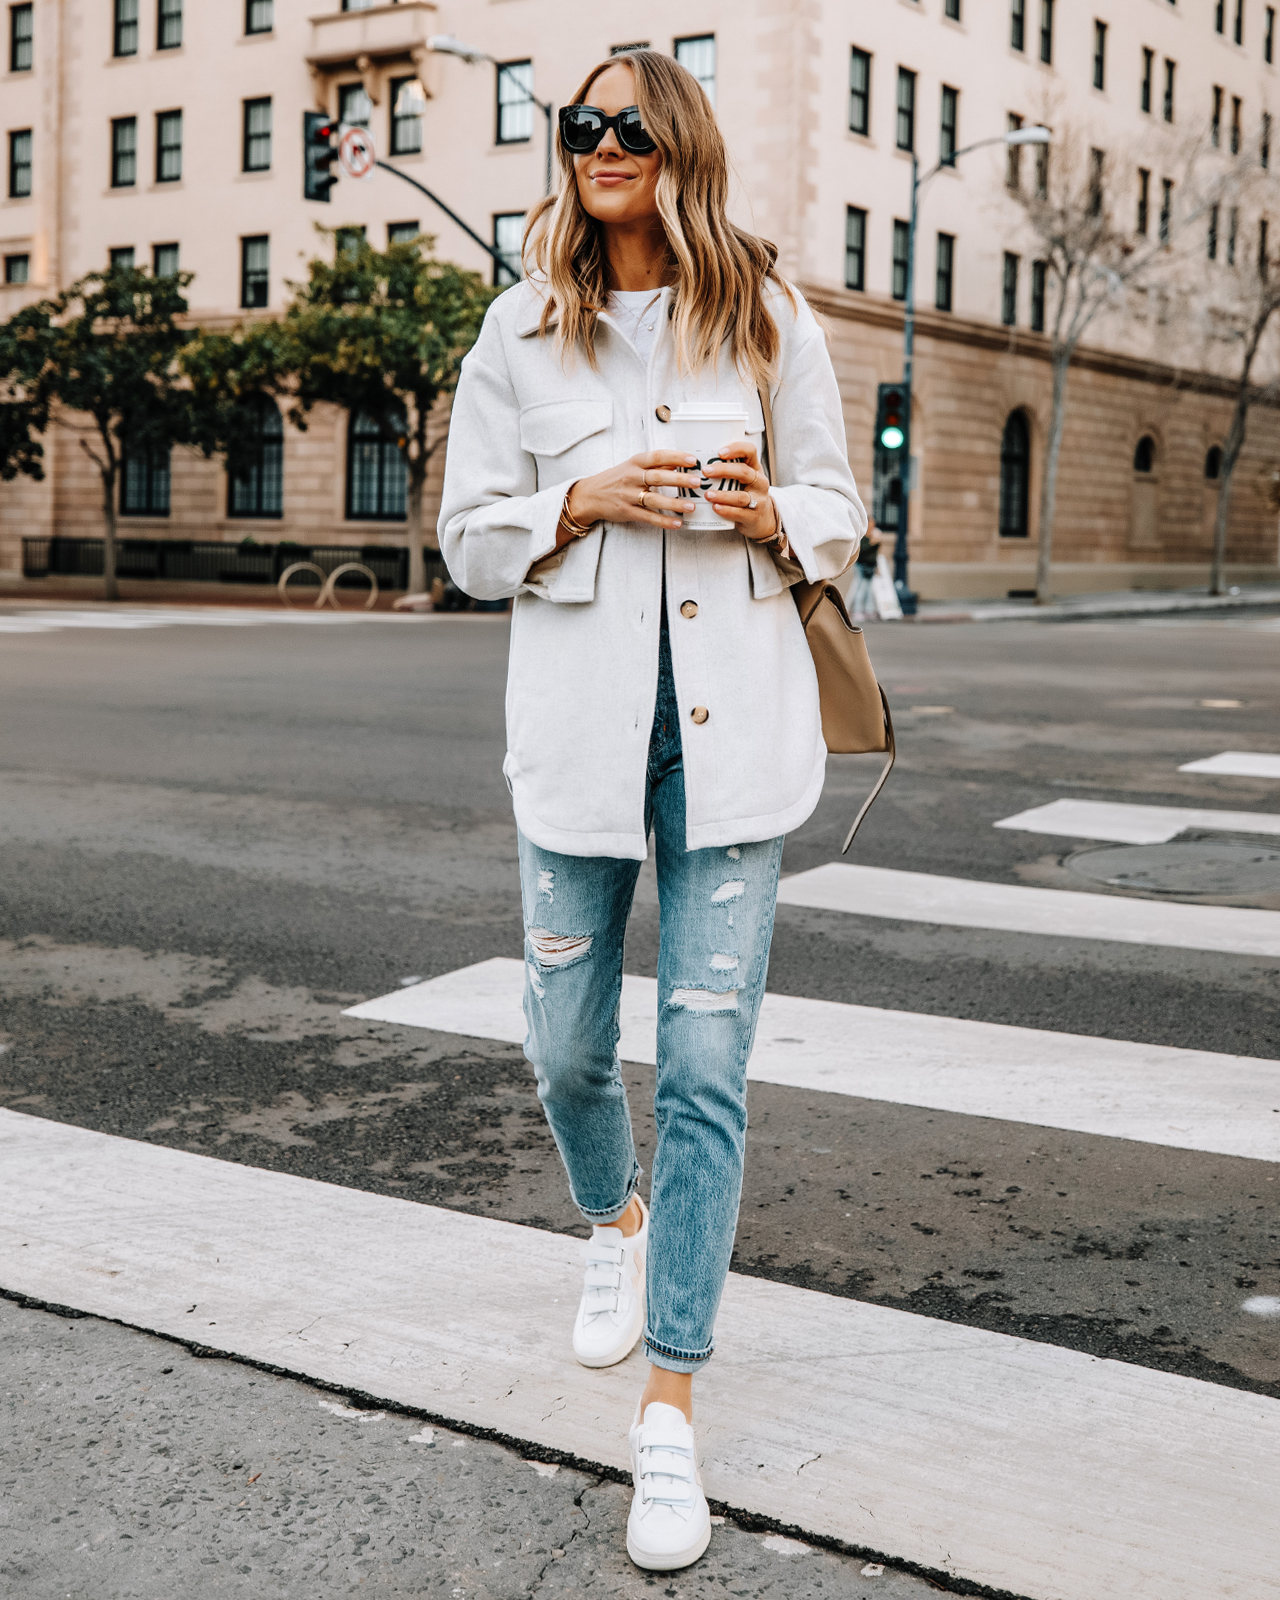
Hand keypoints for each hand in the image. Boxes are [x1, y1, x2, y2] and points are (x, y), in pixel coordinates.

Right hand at [559, 451, 701, 545]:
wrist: (590, 495)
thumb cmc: (615, 479)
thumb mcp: (632, 466)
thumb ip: (654, 465)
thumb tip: (678, 462)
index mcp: (635, 463)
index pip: (658, 457)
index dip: (676, 457)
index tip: (692, 460)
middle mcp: (632, 477)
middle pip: (658, 477)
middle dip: (679, 479)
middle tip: (697, 482)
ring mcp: (629, 495)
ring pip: (655, 499)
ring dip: (674, 503)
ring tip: (691, 506)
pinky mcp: (627, 512)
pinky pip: (648, 517)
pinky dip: (663, 521)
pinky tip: (677, 523)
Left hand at [702, 441, 779, 544]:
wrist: (762, 518)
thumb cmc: (745, 493)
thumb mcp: (741, 478)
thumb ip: (726, 469)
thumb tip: (696, 461)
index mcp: (755, 468)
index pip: (750, 451)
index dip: (736, 449)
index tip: (719, 452)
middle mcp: (759, 482)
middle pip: (744, 472)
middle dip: (723, 470)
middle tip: (705, 471)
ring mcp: (758, 500)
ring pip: (741, 496)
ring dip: (722, 495)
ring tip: (707, 494)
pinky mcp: (754, 516)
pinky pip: (739, 513)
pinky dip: (726, 510)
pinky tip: (715, 507)